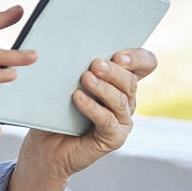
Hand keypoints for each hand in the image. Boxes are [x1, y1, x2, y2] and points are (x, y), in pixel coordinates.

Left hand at [4, 48, 157, 190]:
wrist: (45, 146)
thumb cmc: (56, 110)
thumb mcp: (66, 82)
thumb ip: (78, 66)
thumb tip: (73, 44)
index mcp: (121, 82)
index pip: (146, 64)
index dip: (138, 58)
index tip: (118, 54)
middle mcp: (127, 101)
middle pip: (131, 81)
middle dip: (114, 71)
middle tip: (95, 64)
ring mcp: (122, 121)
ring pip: (121, 100)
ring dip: (103, 88)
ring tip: (85, 78)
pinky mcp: (114, 138)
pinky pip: (108, 120)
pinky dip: (92, 107)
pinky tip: (77, 98)